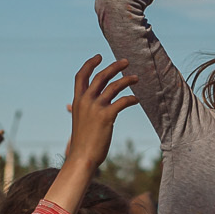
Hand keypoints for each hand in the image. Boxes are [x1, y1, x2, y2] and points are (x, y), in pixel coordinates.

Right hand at [66, 55, 138, 170]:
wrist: (82, 157)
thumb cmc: (82, 141)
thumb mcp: (80, 121)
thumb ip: (84, 109)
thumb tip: (88, 103)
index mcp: (77, 101)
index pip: (81, 76)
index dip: (90, 64)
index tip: (99, 56)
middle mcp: (85, 101)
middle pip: (101, 76)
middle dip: (114, 66)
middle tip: (126, 61)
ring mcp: (96, 108)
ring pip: (114, 86)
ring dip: (127, 80)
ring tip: (136, 78)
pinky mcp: (107, 117)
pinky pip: (123, 101)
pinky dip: (131, 98)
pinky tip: (136, 100)